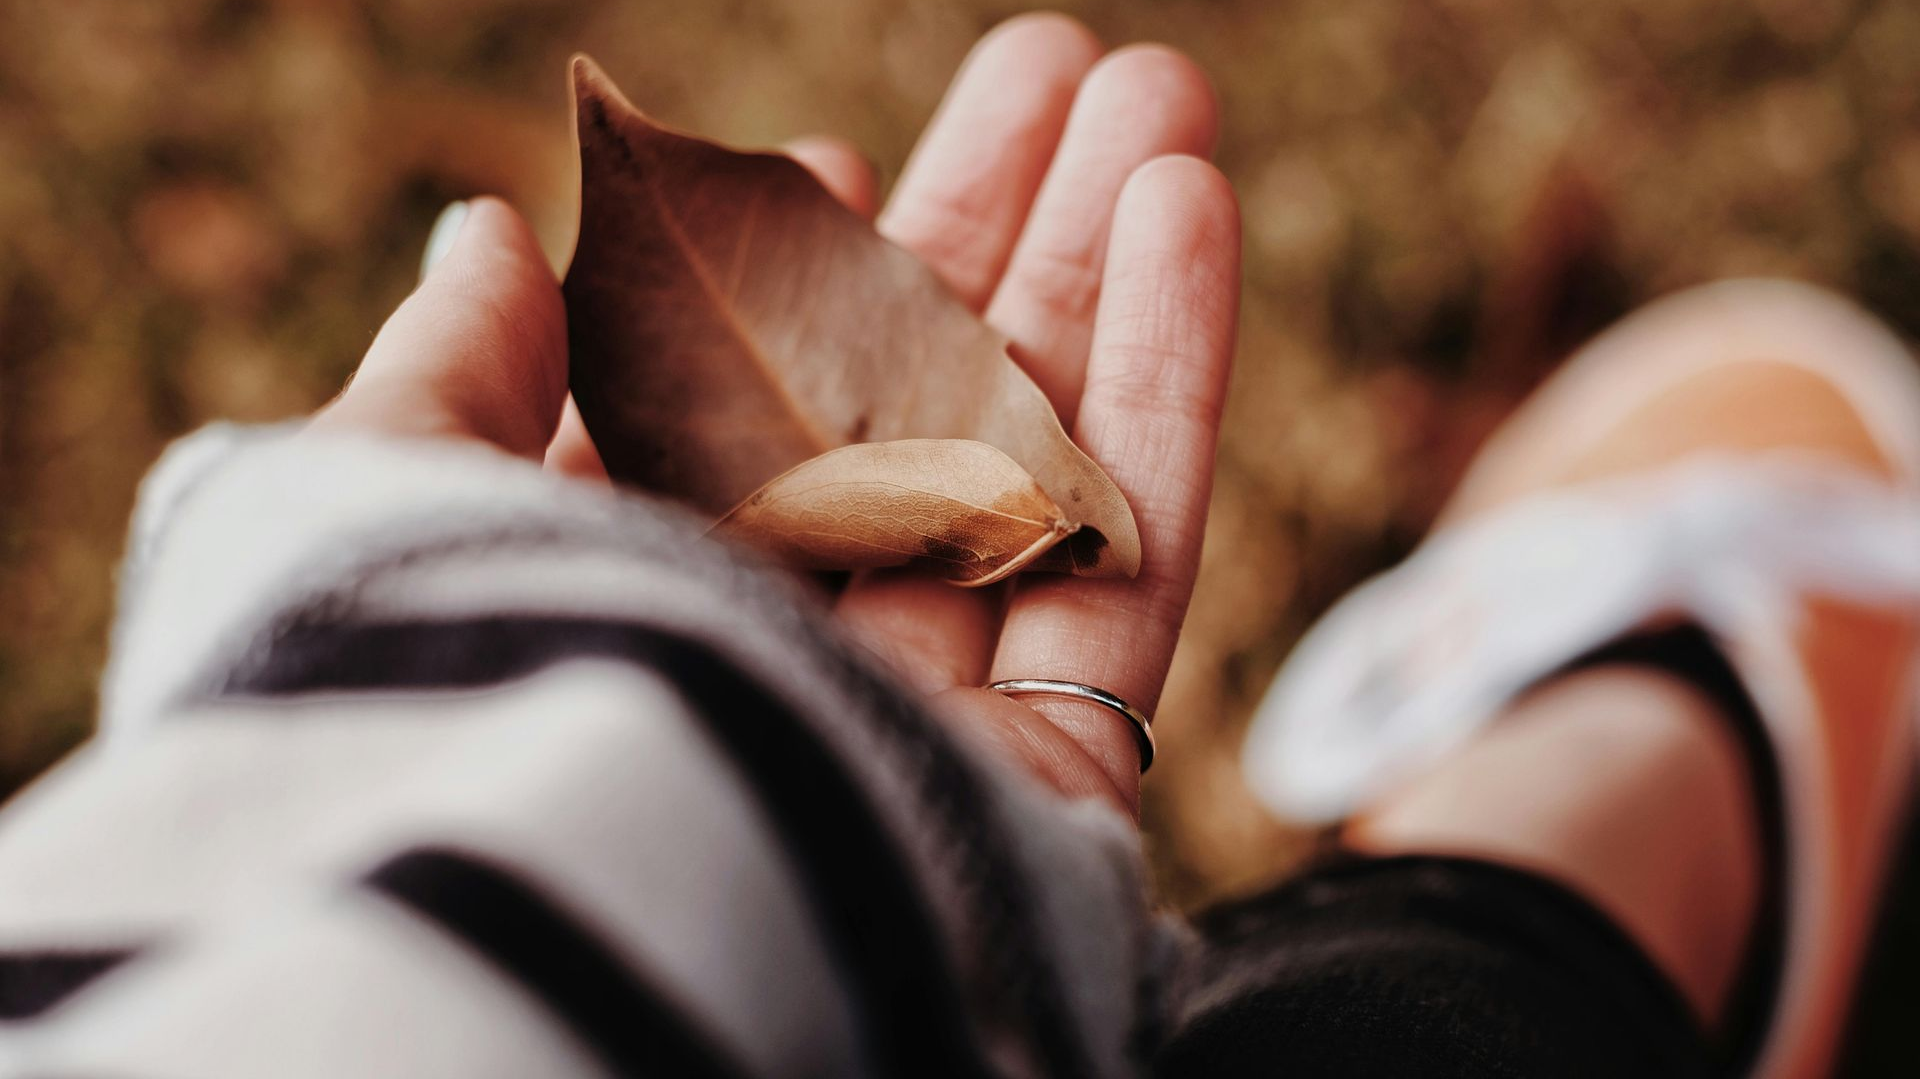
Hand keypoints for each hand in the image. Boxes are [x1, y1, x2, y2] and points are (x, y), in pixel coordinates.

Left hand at [314, 14, 1238, 819]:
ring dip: (1104, 275)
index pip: (735, 404)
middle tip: (1063, 70)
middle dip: (993, 233)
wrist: (575, 929)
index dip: (795, 271)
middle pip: (914, 408)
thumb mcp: (390, 495)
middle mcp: (786, 643)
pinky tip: (1189, 214)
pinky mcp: (1046, 775)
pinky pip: (1127, 558)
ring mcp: (927, 709)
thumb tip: (488, 227)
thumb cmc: (444, 698)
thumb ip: (458, 369)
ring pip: (1039, 461)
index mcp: (627, 580)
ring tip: (1160, 100)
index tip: (836, 158)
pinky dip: (1168, 383)